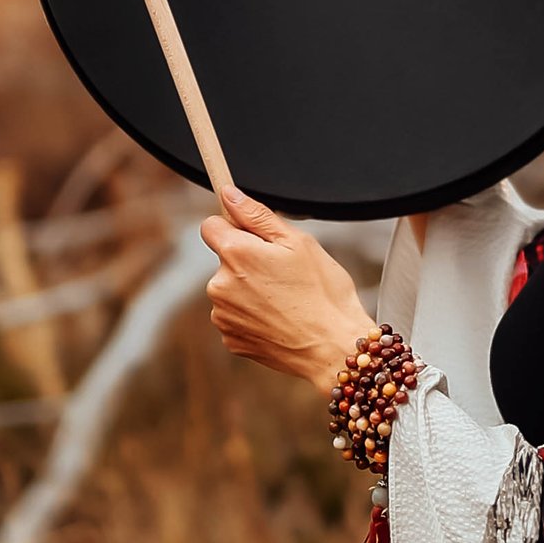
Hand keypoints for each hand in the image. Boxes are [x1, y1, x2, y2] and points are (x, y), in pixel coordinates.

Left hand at [201, 190, 371, 393]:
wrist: (333, 347)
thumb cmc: (323, 292)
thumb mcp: (297, 242)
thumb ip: (256, 215)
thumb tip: (228, 194)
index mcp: (235, 254)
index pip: (211, 226)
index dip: (233, 227)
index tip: (253, 235)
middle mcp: (219, 285)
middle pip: (224, 260)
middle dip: (247, 261)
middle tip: (284, 272)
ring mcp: (223, 315)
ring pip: (230, 289)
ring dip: (249, 290)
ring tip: (286, 299)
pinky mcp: (230, 339)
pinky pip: (236, 316)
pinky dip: (253, 315)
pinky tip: (280, 319)